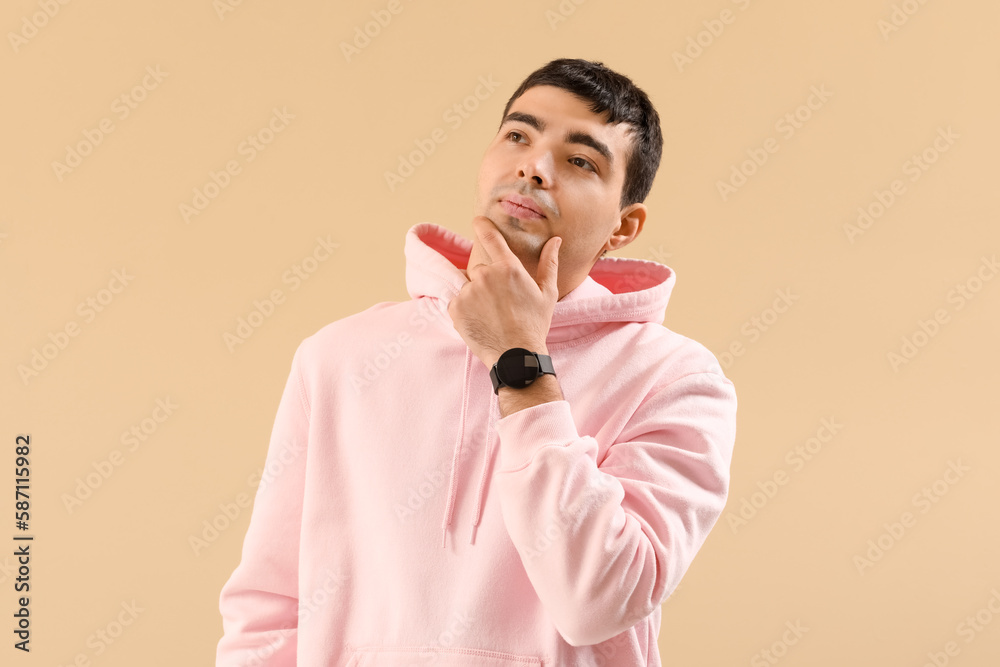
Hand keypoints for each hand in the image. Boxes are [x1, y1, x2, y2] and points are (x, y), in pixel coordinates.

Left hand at [448, 216, 560, 367]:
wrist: (516, 356)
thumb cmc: (535, 325)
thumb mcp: (547, 294)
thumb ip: (549, 263)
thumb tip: (555, 240)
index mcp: (508, 268)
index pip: (491, 238)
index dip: (482, 226)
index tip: (477, 220)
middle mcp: (485, 276)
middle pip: (479, 269)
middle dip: (487, 281)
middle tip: (500, 303)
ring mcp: (468, 292)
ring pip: (468, 287)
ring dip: (475, 296)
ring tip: (491, 315)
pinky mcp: (455, 308)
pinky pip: (457, 302)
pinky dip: (465, 309)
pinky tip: (480, 321)